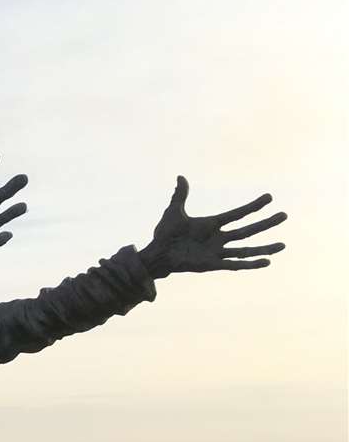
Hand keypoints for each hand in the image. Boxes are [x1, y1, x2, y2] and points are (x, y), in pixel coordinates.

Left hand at [139, 178, 285, 279]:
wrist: (156, 254)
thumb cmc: (164, 235)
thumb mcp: (173, 212)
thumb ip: (180, 195)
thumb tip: (181, 177)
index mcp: (212, 225)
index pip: (238, 214)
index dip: (253, 206)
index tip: (269, 197)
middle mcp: (218, 238)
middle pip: (247, 230)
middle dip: (266, 224)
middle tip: (284, 215)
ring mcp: (216, 252)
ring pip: (246, 249)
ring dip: (264, 248)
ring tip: (283, 245)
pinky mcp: (212, 265)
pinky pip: (235, 264)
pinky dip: (250, 264)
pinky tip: (267, 262)